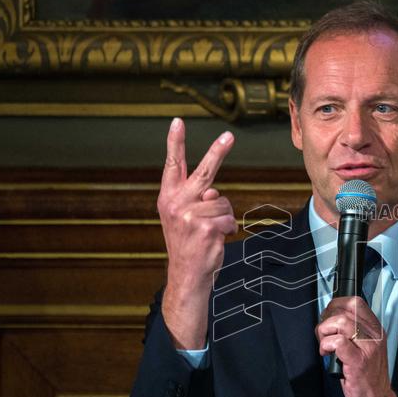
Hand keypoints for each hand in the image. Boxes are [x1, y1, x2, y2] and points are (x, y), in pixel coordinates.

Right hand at [158, 118, 238, 348]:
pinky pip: (229, 218)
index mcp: (168, 198)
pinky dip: (229, 229)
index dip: (175, 143)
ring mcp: (191, 215)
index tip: (177, 122)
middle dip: (218, 152)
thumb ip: (194, 200)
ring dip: (224, 218)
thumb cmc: (189, 245)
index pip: (172, 165)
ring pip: (223, 202)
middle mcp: (176, 203)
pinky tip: (216, 239)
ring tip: (210, 232)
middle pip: (205, 172)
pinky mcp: (206, 227)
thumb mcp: (183, 219)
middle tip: (229, 135)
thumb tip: (213, 192)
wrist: (187, 274)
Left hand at [316, 296, 397, 396]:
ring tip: (325, 345)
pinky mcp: (359, 362)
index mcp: (376, 331)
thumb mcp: (365, 349)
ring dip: (325, 332)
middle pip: (346, 309)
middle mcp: (374, 336)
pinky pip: (339, 342)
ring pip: (341, 322)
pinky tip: (326, 353)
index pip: (356, 302)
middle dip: (327, 319)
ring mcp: (368, 349)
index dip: (336, 305)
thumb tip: (331, 320)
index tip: (327, 318)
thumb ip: (353, 333)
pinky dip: (327, 345)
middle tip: (323, 334)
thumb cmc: (368, 379)